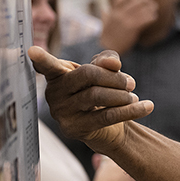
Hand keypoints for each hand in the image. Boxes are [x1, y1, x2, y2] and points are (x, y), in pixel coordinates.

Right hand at [30, 46, 152, 153]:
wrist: (108, 126)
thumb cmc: (102, 90)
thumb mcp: (105, 70)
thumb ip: (107, 60)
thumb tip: (112, 63)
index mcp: (58, 76)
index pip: (48, 66)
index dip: (42, 59)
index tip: (32, 51)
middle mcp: (54, 94)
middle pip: (87, 74)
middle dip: (114, 77)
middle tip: (131, 82)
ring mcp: (62, 113)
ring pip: (97, 96)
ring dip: (122, 95)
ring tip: (133, 96)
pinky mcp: (75, 129)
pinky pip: (107, 115)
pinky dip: (132, 110)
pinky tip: (147, 106)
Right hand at [100, 0, 157, 53]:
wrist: (108, 49)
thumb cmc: (108, 38)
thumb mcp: (106, 25)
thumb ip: (106, 17)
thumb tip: (103, 10)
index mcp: (113, 12)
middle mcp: (118, 14)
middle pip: (134, 2)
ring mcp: (125, 20)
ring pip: (141, 10)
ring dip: (149, 8)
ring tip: (155, 7)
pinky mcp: (132, 28)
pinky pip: (144, 19)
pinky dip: (150, 17)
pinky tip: (154, 17)